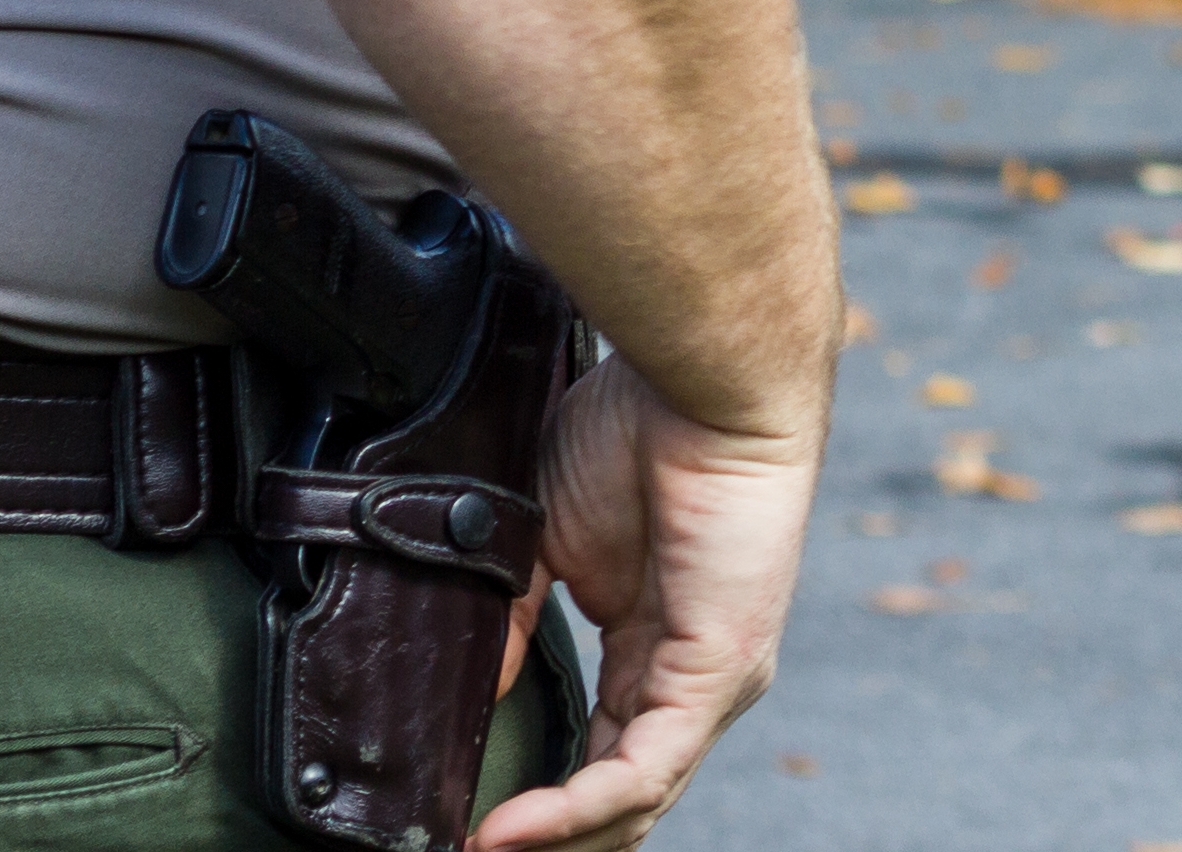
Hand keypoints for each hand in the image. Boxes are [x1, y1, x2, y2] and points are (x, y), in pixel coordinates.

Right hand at [465, 353, 824, 851]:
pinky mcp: (721, 671)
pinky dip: (573, 809)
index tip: (460, 823)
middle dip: (548, 841)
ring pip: (635, 803)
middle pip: (621, 800)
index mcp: (655, 648)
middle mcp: (691, 678)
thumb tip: (464, 692)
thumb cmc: (639, 430)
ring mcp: (714, 682)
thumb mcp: (548, 540)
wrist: (703, 376)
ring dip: (553, 842)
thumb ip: (512, 620)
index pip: (601, 757)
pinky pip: (646, 769)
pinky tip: (511, 830)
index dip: (537, 803)